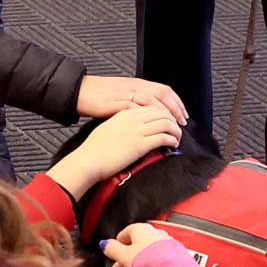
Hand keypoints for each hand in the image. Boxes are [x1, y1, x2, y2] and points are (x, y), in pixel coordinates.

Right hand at [44, 104, 182, 199]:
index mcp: (125, 112)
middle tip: (177, 128)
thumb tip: (134, 127)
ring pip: (166, 123)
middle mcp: (133, 119)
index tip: (169, 119)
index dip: (165, 112)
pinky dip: (172, 140)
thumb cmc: (95, 148)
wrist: (88, 159)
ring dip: (175, 130)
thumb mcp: (109, 126)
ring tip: (177, 137)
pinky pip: (163, 138)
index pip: (152, 106)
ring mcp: (137, 131)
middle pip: (162, 112)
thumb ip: (122, 122)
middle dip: (173, 119)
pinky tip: (173, 144)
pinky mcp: (140, 145)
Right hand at [77, 75, 188, 124]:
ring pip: (155, 104)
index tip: (183, 113)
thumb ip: (134, 98)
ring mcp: (127, 97)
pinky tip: (159, 134)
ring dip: (167, 117)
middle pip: (162, 95)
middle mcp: (134, 89)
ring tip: (175, 129)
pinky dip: (152, 125)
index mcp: (136, 84)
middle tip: (183, 122)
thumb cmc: (96, 96)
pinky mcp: (119, 109)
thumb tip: (147, 108)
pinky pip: (140, 115)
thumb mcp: (120, 93)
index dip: (176, 101)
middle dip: (176, 109)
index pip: (163, 90)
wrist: (79, 93)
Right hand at [104, 222, 173, 266]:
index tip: (113, 251)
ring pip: (146, 261)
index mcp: (143, 230)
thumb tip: (105, 244)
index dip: (119, 242)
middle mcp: (156, 237)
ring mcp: (166, 249)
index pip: (129, 232)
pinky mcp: (174, 262)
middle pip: (137, 249)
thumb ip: (113, 249)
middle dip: (124, 263)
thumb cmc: (147, 260)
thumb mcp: (124, 255)